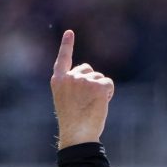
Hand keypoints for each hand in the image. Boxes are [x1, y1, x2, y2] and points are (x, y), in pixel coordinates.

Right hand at [50, 30, 114, 148]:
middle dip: (92, 81)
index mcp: (58, 81)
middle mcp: (69, 77)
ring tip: (92, 105)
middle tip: (87, 102)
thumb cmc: (74, 122)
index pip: (63, 59)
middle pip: (88, 69)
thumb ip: (75, 87)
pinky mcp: (97, 85)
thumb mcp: (67, 100)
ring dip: (100, 89)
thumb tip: (92, 78)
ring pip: (99, 77)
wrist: (77, 134)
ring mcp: (83, 80)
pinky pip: (108, 83)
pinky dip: (108, 92)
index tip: (70, 32)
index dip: (67, 45)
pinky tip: (101, 103)